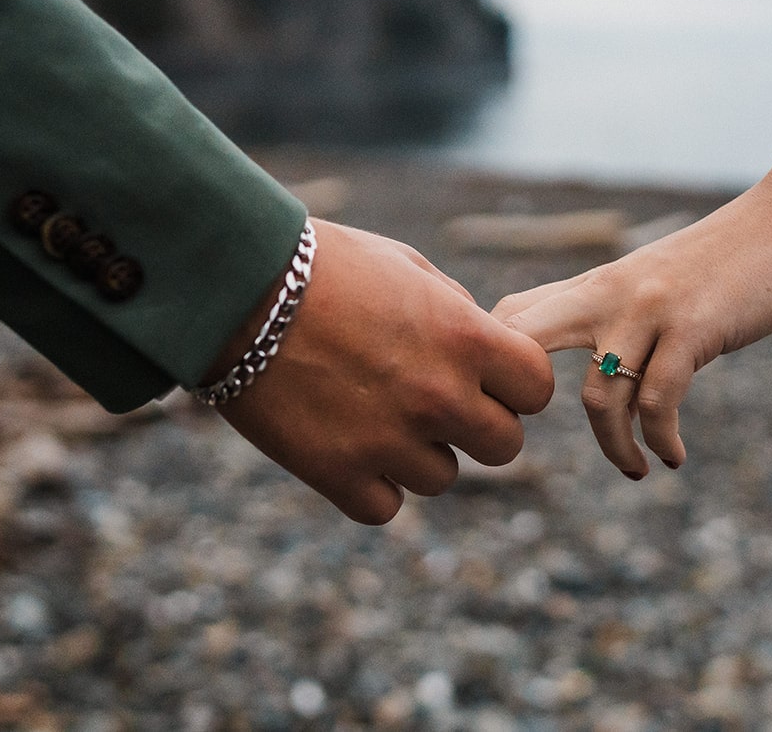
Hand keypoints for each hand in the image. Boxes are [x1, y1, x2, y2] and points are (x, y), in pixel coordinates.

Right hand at [213, 220, 553, 523]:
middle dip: (476, 424)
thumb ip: (458, 314)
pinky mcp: (337, 474)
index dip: (515, 384)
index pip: (537, 388)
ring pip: (442, 478)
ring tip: (372, 409)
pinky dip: (369, 484)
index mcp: (465, 338)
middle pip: (504, 445)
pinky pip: (384, 505)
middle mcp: (440, 396)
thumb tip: (484, 350)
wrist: (235, 286)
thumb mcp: (407, 267)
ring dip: (418, 453)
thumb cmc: (323, 264)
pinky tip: (345, 443)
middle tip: (431, 398)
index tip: (486, 375)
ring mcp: (390, 441)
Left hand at [493, 188, 771, 477]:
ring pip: (600, 397)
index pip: (511, 313)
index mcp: (593, 284)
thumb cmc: (724, 261)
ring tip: (634, 468)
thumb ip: (616, 315)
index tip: (506, 410)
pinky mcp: (691, 327)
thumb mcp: (652, 282)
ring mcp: (647, 309)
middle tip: (529, 442)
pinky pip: (658, 403)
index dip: (491, 360)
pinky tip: (673, 456)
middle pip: (523, 340)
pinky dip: (661, 440)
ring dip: (614, 446)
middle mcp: (607, 293)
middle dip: (510, 396)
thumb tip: (599, 381)